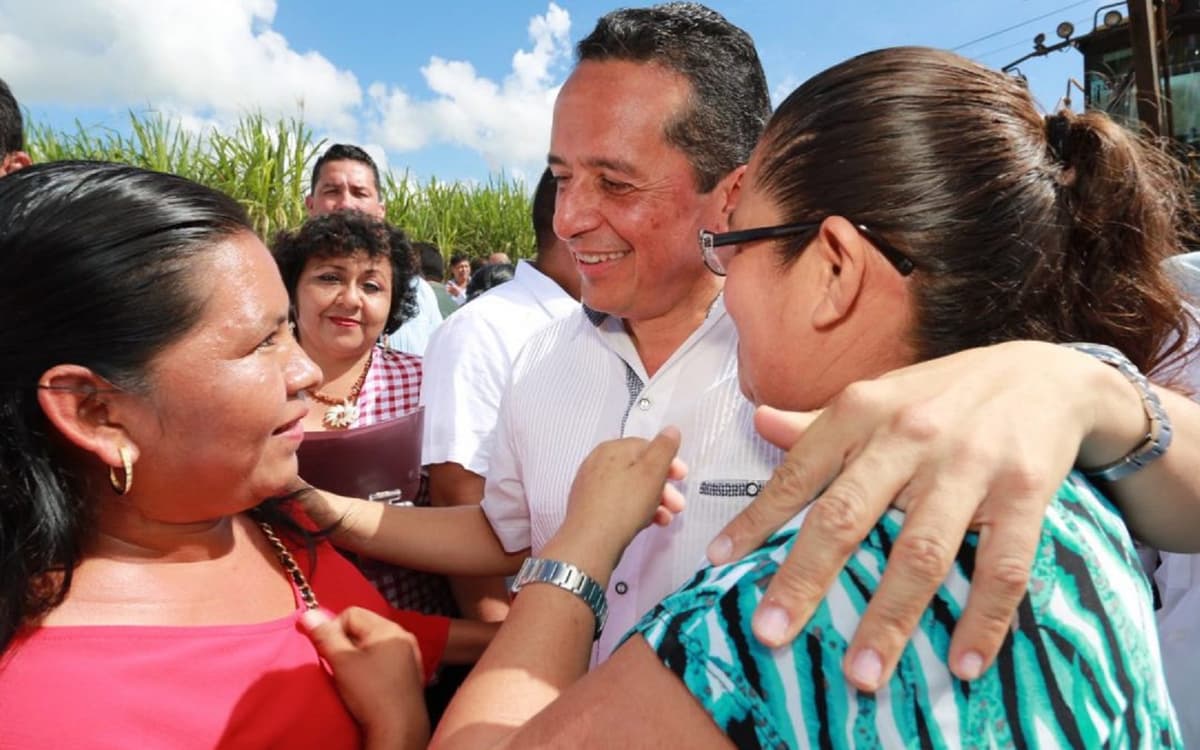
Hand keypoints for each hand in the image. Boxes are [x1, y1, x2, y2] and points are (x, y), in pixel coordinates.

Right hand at [301, 607, 429, 749]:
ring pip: (373, 645)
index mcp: (389, 629)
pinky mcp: (411, 673)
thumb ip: (325, 636)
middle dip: (346, 643)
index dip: (333, 629)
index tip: (327, 652)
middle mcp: (403, 637)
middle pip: (363, 628)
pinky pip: (385, 660)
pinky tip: (367, 685)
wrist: (399, 728)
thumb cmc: (371, 693)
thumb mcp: (342, 662)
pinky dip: (372, 667)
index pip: (352, 613)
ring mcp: (409, 655)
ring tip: (351, 677)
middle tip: (338, 666)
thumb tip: (308, 612)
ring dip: (358, 656)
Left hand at [555, 426, 686, 571]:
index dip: (668, 461)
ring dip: (654, 501)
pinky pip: (619, 503)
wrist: (590, 544)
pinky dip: (637, 510)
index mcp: (612, 449)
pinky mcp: (590, 508)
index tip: (682, 477)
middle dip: (663, 486)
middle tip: (678, 504)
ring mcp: (592, 486)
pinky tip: (649, 523)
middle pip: (639, 469)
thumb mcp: (652, 473)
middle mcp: (598, 463)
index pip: (646, 446)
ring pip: (631, 488)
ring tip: (667, 518)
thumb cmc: (623, 505)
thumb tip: (671, 429)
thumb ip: (664, 448)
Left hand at [706, 341, 1097, 690]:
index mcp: (862, 411)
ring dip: (889, 619)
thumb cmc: (943, 395)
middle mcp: (909, 436)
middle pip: (847, 517)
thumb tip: (758, 422)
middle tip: (771, 633)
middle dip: (806, 580)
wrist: (1046, 373)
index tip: (719, 564)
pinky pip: (1004, 567)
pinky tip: (964, 663)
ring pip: (921, 552)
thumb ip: (818, 423)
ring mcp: (969, 466)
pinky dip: (983, 620)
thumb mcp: (877, 396)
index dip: (756, 519)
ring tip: (863, 674)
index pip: (798, 473)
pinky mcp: (1025, 493)